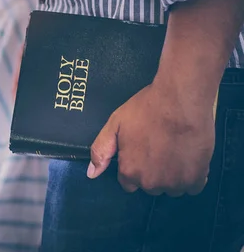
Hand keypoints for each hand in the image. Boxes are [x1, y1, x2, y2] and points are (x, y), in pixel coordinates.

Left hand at [88, 77, 214, 196]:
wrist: (179, 100)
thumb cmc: (145, 109)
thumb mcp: (115, 125)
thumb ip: (101, 151)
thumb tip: (92, 174)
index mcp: (129, 171)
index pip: (129, 183)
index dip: (134, 168)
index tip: (141, 154)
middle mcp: (151, 182)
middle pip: (150, 186)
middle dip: (152, 172)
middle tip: (158, 148)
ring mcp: (174, 182)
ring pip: (172, 187)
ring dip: (172, 175)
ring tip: (174, 151)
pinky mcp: (196, 178)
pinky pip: (193, 186)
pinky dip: (192, 175)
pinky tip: (189, 157)